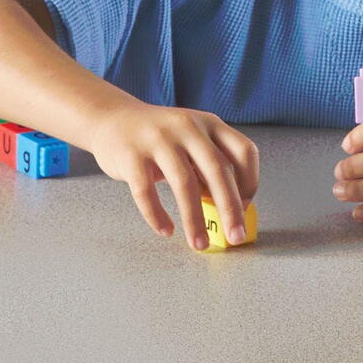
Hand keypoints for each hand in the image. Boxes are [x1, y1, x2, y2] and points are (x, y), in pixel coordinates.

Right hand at [90, 100, 259, 250]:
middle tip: (236, 236)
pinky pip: (146, 192)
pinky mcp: (131, 156)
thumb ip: (210, 165)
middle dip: (230, 208)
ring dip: (194, 220)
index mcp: (210, 124)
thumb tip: (229, 206)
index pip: (244, 151)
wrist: (111, 119)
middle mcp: (188, 127)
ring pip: (184, 183)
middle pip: (218, 170)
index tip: (246, 205)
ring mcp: (158, 139)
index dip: (250, 181)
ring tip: (199, 243)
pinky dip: (157, 215)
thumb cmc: (161, 138)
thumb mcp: (192, 140)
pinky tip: (166, 231)